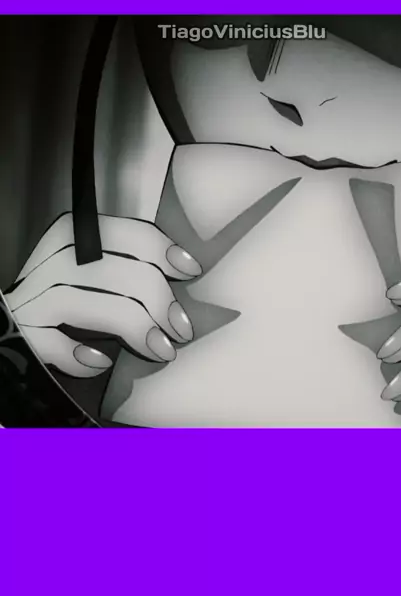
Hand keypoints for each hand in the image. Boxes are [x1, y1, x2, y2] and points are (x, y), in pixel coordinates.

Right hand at [5, 212, 201, 377]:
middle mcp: (46, 264)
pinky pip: (47, 343)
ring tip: (161, 349)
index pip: (122, 233)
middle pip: (106, 267)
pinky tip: (100, 362)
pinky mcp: (19, 335)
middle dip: (154, 298)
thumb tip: (182, 273)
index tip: (188, 270)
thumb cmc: (71, 305)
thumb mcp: (98, 276)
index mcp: (70, 239)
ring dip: (129, 326)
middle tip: (180, 327)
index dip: (160, 249)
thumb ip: (128, 269)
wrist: (17, 333)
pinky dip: (75, 355)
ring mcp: (29, 300)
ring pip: (78, 301)